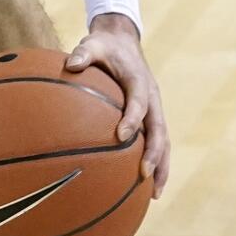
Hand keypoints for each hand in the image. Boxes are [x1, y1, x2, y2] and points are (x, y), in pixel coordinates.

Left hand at [65, 13, 170, 197]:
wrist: (123, 42)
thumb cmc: (105, 47)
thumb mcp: (93, 43)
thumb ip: (83, 53)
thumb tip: (71, 64)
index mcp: (139, 81)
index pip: (139, 102)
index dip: (133, 118)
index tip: (122, 136)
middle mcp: (152, 98)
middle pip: (159, 129)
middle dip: (154, 153)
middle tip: (144, 173)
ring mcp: (154, 109)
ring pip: (164, 142)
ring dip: (161, 166)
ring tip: (154, 194)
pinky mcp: (151, 117)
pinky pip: (156, 143)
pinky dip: (156, 164)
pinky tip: (145, 186)